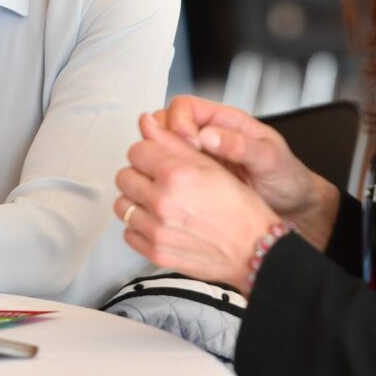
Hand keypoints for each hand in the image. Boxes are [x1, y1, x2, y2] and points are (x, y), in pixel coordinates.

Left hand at [115, 113, 279, 289]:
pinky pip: (129, 233)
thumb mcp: (212, 166)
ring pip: (122, 206)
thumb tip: (147, 123)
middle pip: (124, 177)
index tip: (158, 159)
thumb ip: (173, 142)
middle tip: (159, 181)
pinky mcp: (155, 252)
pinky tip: (160, 223)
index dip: (149, 152)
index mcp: (176, 174)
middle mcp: (162, 201)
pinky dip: (140, 228)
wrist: (253, 251)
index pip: (136, 150)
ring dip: (136, 201)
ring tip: (158, 202)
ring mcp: (156, 230)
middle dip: (140, 175)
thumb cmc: (241, 210)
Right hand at [157, 96, 339, 248]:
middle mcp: (208, 135)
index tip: (190, 144)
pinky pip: (170, 173)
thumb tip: (208, 135)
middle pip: (165, 124)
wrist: (294, 208)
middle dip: (161, 140)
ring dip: (161, 160)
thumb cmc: (286, 178)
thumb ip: (241, 146)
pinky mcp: (195, 180)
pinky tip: (176, 192)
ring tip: (174, 178)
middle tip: (175, 162)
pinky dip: (165, 179)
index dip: (179, 121)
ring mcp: (199, 158)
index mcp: (225, 121)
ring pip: (163, 149)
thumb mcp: (270, 159)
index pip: (184, 106)